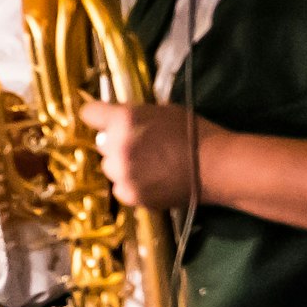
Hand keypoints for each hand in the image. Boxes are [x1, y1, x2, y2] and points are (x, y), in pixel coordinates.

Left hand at [83, 98, 205, 213]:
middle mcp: (116, 146)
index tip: (105, 120)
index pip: (89, 114)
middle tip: (140, 146)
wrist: (216, 166)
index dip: (98, 116)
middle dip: (115, 143)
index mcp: (123, 120)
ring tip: (149, 167)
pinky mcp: (131, 196)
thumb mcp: (161, 111)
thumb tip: (116, 120)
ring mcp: (122, 174)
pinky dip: (132, 185)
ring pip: (110, 168)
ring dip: (123, 166)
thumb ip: (134, 115)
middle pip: (101, 143)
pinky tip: (151, 181)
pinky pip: (121, 188)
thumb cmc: (193, 132)